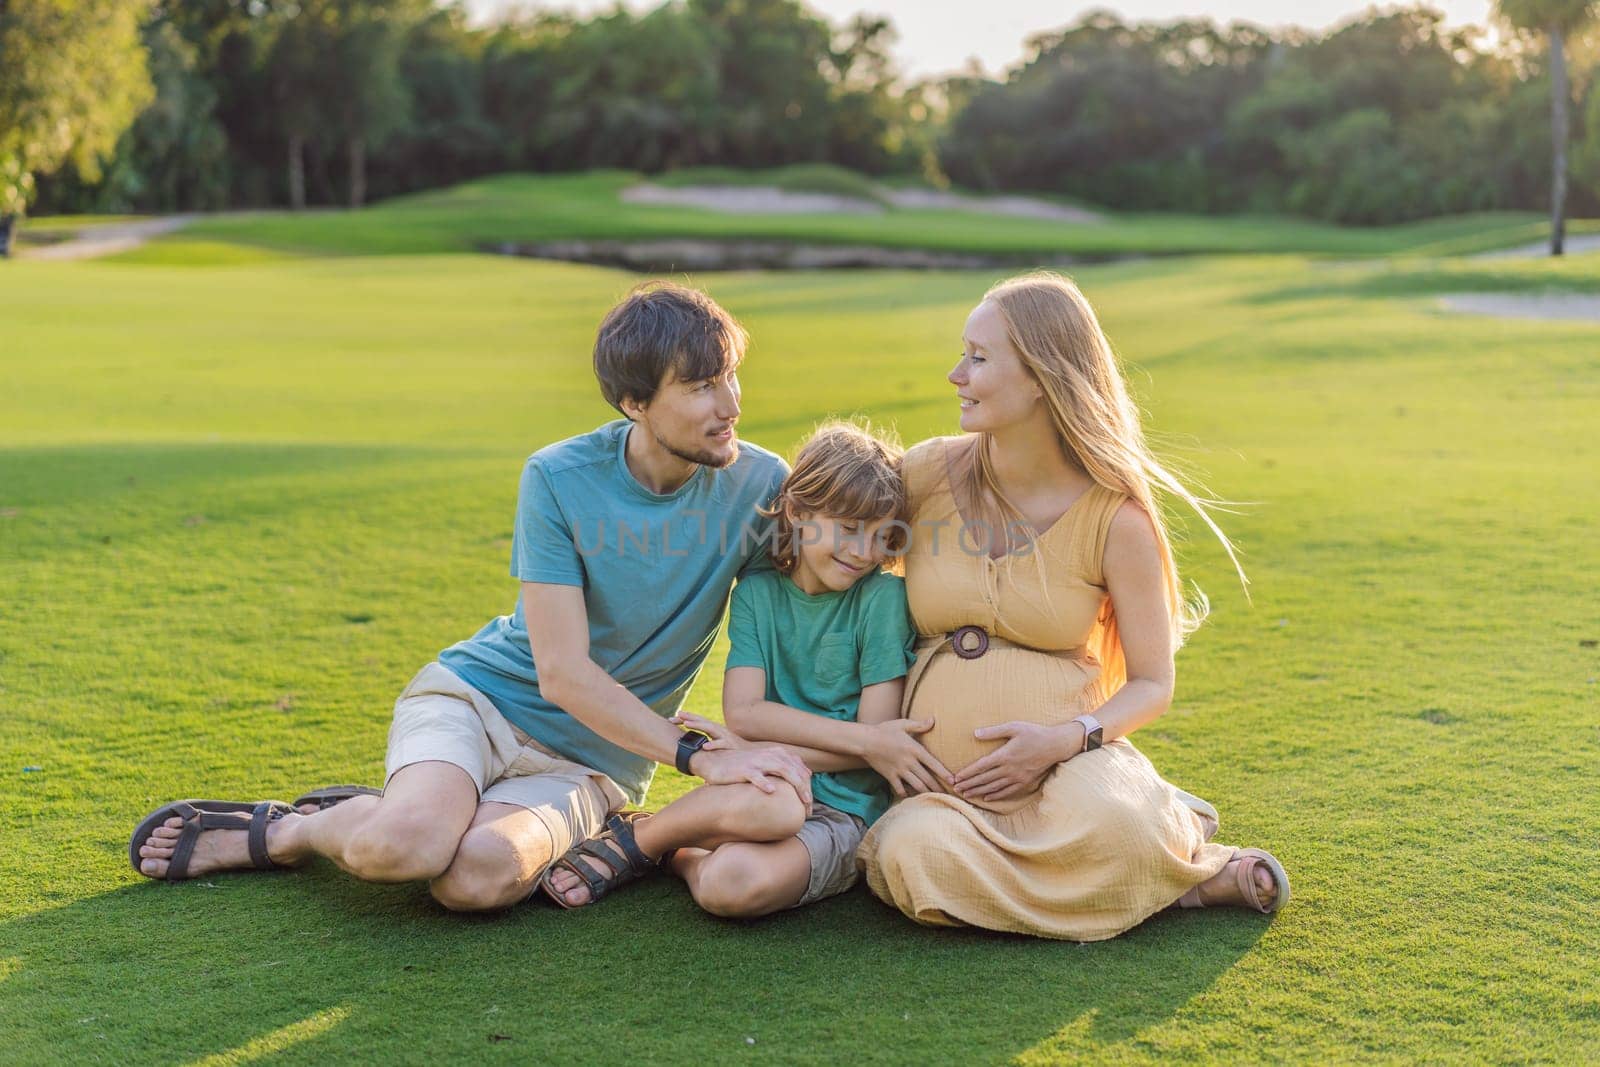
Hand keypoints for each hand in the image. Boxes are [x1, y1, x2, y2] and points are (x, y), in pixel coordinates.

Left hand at [670, 712, 749, 750]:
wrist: (752, 755)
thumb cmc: (732, 751)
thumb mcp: (717, 747)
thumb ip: (704, 748)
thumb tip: (689, 754)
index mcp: (714, 730)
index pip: (697, 722)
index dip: (685, 719)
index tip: (671, 719)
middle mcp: (718, 730)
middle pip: (701, 721)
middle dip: (688, 718)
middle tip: (675, 716)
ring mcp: (725, 736)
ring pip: (709, 729)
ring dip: (698, 725)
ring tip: (686, 724)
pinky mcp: (731, 745)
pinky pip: (721, 744)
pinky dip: (713, 745)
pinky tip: (704, 747)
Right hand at [688, 743, 812, 807]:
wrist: (715, 761)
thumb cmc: (741, 767)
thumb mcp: (764, 765)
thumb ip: (783, 767)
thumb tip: (806, 775)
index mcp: (776, 754)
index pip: (798, 768)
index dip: (807, 786)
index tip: (810, 805)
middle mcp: (769, 756)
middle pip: (794, 770)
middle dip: (805, 789)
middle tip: (810, 808)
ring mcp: (757, 762)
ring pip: (781, 770)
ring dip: (795, 785)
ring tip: (803, 800)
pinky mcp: (743, 769)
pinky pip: (756, 776)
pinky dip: (765, 782)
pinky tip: (772, 791)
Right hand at [861, 719, 952, 797]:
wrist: (865, 740)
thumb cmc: (884, 730)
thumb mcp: (902, 724)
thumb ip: (919, 725)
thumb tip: (933, 720)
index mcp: (914, 749)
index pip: (933, 763)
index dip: (944, 773)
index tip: (953, 781)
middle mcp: (908, 762)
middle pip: (927, 778)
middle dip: (938, 787)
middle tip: (947, 794)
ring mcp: (899, 770)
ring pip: (917, 785)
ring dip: (926, 792)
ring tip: (935, 798)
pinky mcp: (890, 776)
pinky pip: (900, 789)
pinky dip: (906, 794)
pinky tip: (911, 796)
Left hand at [950, 721, 1079, 802]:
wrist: (1056, 745)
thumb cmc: (1034, 733)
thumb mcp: (1014, 727)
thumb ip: (993, 731)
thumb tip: (975, 733)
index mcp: (1004, 755)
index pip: (981, 766)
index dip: (967, 773)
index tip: (955, 778)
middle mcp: (1009, 769)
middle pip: (984, 779)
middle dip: (969, 785)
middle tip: (955, 789)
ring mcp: (1017, 777)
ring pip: (993, 787)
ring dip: (978, 791)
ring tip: (966, 795)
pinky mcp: (1025, 782)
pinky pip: (1007, 792)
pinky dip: (996, 795)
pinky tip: (986, 798)